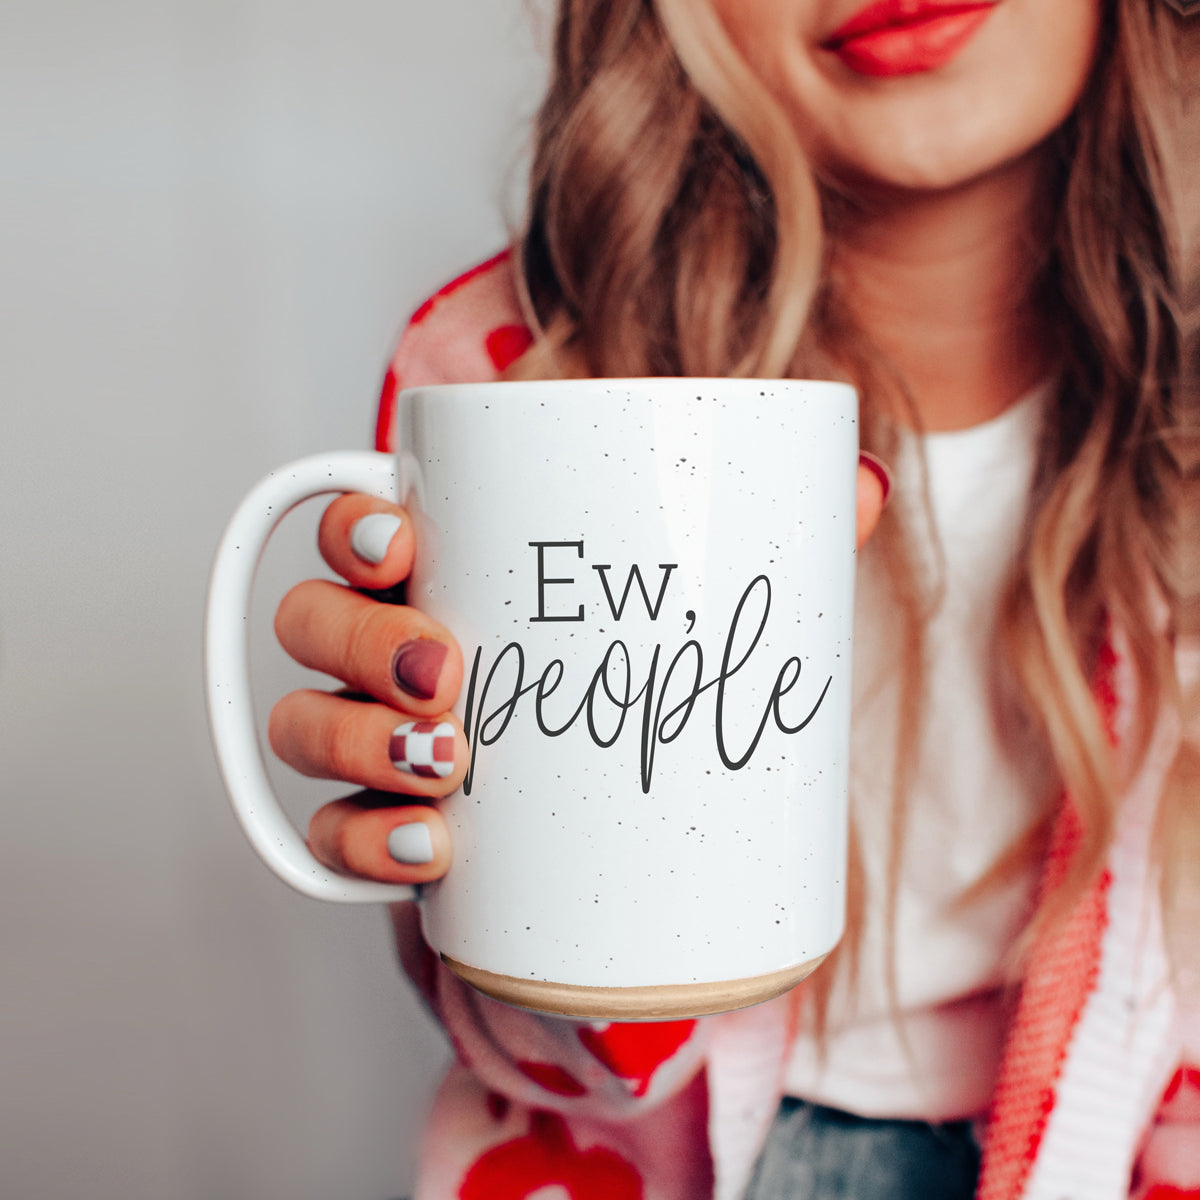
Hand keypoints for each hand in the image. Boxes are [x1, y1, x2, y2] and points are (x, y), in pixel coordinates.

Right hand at [271, 453, 890, 887]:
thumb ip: (780, 534)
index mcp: (456, 573)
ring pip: (305, 724)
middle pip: (315, 624)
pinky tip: (427, 850)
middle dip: (360, 641)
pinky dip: (361, 842)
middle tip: (449, 673)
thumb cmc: (655, 678)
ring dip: (352, 741)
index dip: (350, 527)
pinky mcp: (400, 831)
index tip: (403, 539)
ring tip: (446, 768)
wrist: (647, 826)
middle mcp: (396, 651)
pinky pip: (334, 836)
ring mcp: (386, 744)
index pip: (359, 529)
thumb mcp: (709, 602)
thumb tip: (865, 489)